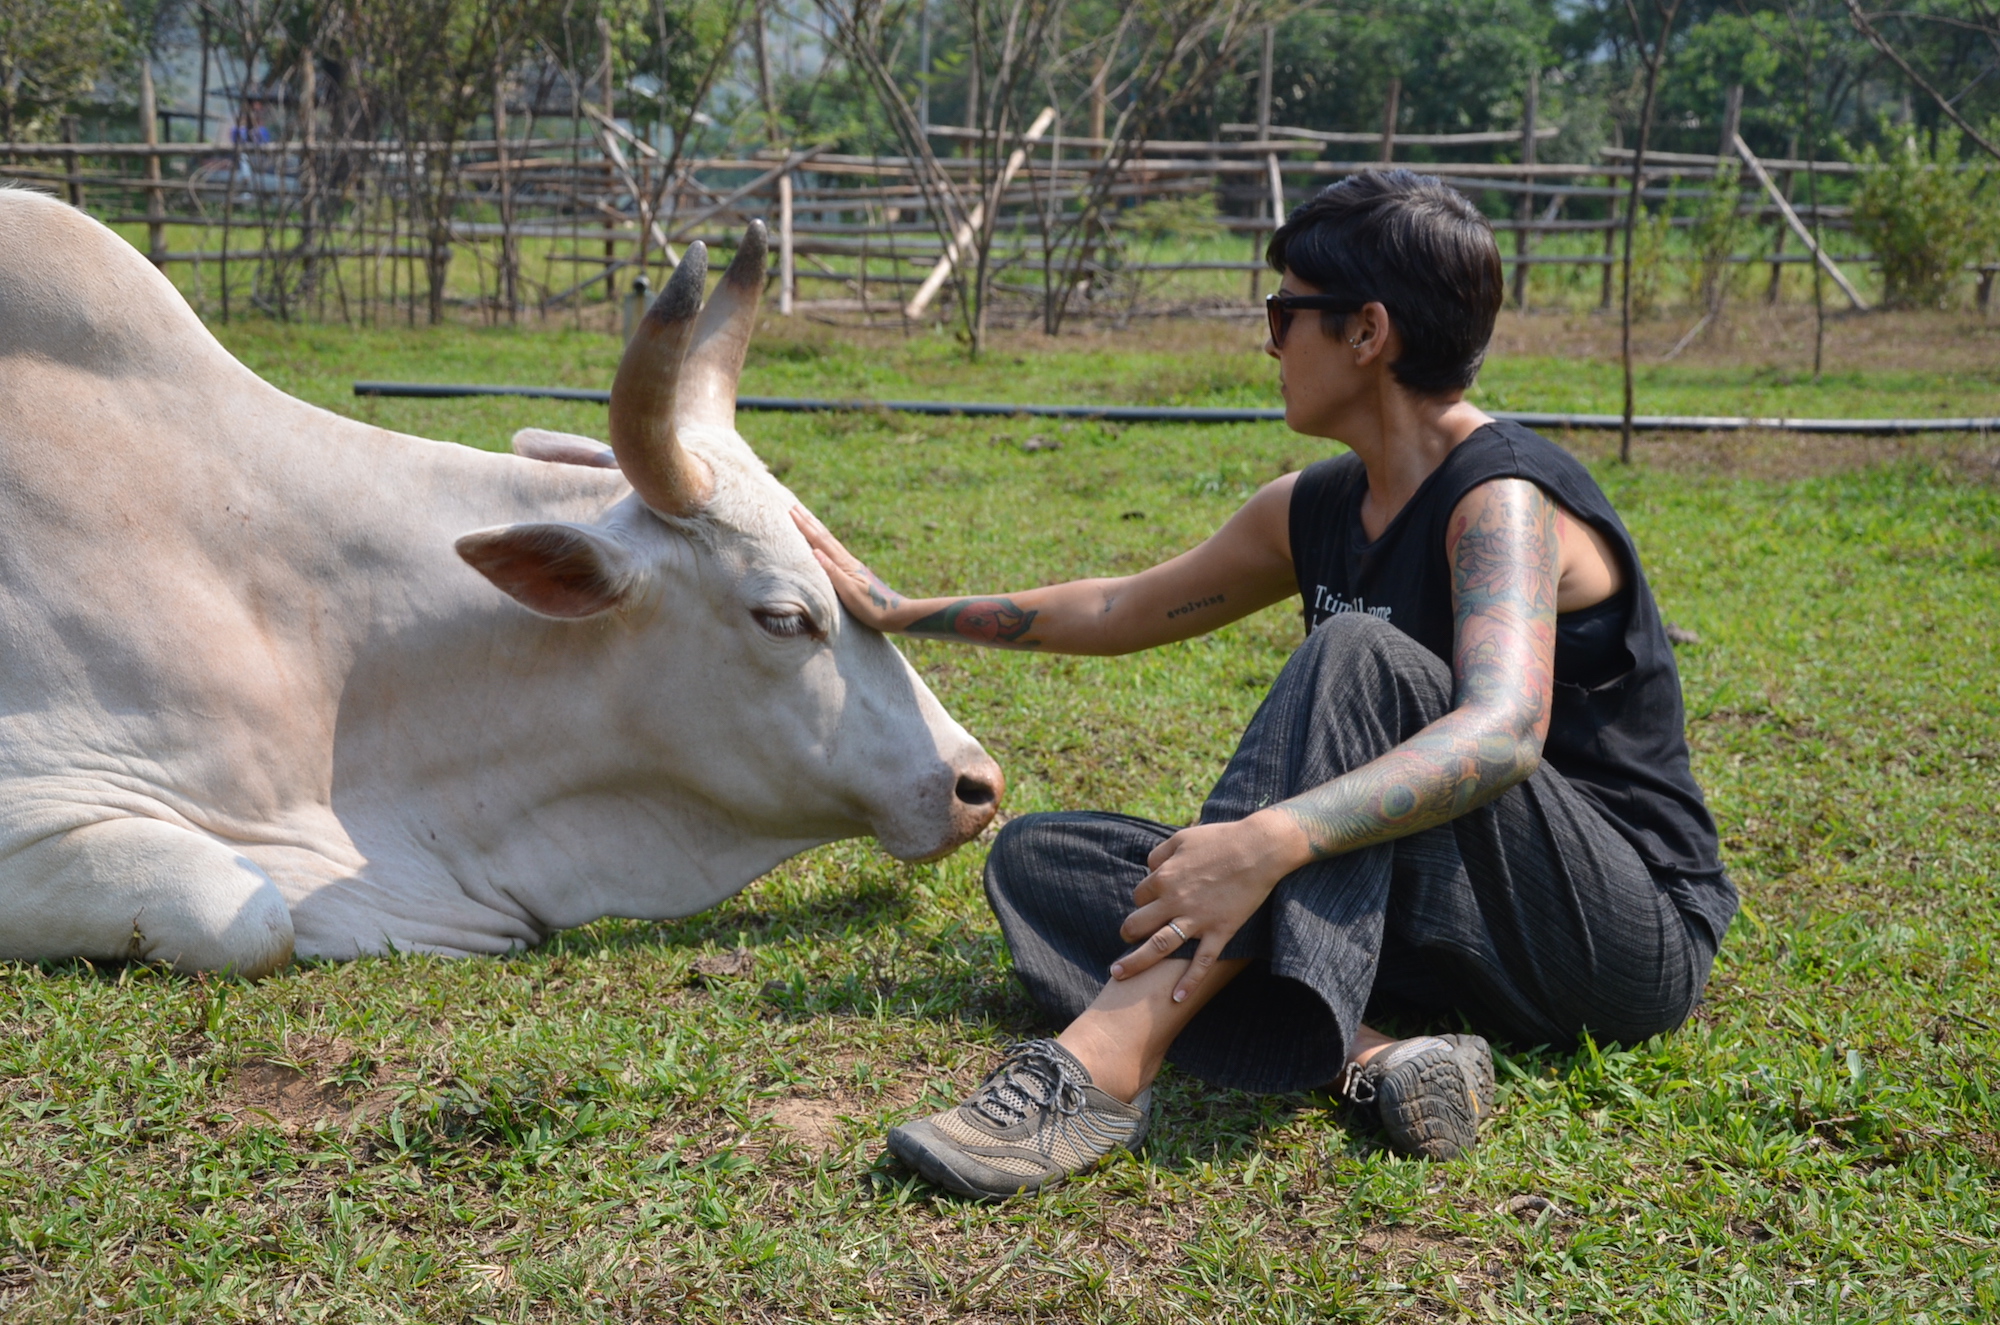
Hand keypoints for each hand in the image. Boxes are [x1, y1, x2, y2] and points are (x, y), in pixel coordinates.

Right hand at [790, 505, 911, 631]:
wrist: (894, 614)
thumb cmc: (870, 606)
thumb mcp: (849, 591)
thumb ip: (832, 571)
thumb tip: (814, 551)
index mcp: (844, 563)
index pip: (820, 540)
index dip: (805, 526)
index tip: (792, 511)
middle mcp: (847, 560)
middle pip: (825, 536)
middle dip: (809, 522)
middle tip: (795, 507)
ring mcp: (851, 565)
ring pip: (830, 542)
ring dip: (817, 529)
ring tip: (807, 518)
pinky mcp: (854, 572)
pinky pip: (834, 551)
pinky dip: (825, 542)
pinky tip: (825, 544)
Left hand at [1111, 811, 1310, 1002]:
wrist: (1259, 848)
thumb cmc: (1220, 839)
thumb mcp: (1181, 838)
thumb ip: (1159, 854)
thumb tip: (1148, 869)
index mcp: (1163, 877)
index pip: (1139, 896)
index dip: (1142, 901)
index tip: (1150, 903)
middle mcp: (1174, 901)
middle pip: (1137, 924)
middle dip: (1127, 934)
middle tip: (1125, 940)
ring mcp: (1197, 919)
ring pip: (1158, 947)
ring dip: (1135, 963)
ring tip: (1119, 974)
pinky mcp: (1220, 931)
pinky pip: (1201, 962)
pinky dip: (1189, 982)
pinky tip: (1176, 999)